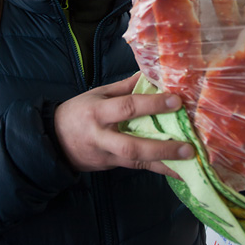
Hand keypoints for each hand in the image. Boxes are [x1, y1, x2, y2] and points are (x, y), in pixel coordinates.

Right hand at [54, 72, 193, 178]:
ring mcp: (106, 155)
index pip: (127, 107)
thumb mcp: (97, 93)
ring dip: (165, 163)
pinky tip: (178, 170)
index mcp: (98, 112)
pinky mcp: (110, 166)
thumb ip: (124, 87)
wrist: (54, 141)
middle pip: (132, 146)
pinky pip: (137, 167)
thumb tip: (149, 74)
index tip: (176, 101)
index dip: (152, 104)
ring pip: (137, 162)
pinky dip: (159, 169)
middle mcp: (102, 136)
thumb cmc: (77, 112)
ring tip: (190, 162)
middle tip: (188, 146)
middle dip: (162, 147)